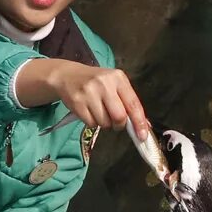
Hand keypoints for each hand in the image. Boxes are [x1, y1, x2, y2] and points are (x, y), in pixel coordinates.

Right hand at [18, 59, 151, 138]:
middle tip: (115, 123)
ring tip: (99, 112)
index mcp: (118, 78)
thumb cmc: (96, 82)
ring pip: (104, 122)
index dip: (139, 122)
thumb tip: (144, 125)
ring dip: (104, 123)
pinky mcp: (77, 102)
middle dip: (119, 125)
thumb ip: (128, 102)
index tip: (142, 135)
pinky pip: (91, 123)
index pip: (133, 103)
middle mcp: (104, 83)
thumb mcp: (114, 85)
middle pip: (119, 116)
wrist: (68, 75)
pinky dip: (93, 122)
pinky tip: (89, 112)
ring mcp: (89, 93)